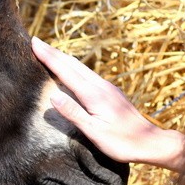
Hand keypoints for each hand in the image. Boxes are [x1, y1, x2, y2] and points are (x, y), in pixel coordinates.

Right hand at [31, 37, 184, 170]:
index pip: (65, 71)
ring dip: (63, 58)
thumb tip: (53, 95)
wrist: (151, 142)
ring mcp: (107, 88)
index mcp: (93, 95)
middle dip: (53, 52)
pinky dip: (74, 67)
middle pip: (72, 64)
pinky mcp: (111, 92)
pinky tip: (72, 70)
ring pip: (81, 67)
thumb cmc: (122, 142)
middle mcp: (100, 86)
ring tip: (49, 52)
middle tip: (36, 42)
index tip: (33, 43)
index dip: (48, 57)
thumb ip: (74, 113)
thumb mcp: (95, 132)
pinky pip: (88, 73)